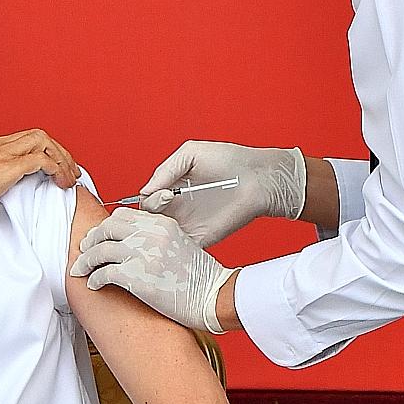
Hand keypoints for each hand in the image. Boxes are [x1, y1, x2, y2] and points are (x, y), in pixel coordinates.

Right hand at [0, 129, 80, 224]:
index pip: (20, 139)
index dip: (39, 151)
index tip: (48, 166)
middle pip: (36, 135)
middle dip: (57, 151)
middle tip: (67, 169)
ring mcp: (2, 153)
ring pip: (43, 141)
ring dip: (61, 158)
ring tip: (68, 176)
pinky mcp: (8, 166)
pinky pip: (42, 159)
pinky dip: (55, 168)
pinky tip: (59, 180)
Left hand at [70, 208, 235, 332]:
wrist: (212, 296)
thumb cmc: (200, 276)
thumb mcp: (179, 242)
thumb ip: (156, 236)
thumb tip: (130, 242)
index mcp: (160, 223)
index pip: (121, 215)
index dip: (105, 226)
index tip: (99, 236)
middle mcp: (149, 234)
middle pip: (106, 228)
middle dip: (90, 240)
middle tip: (84, 250)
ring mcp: (141, 254)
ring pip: (99, 250)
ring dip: (86, 261)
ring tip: (80, 270)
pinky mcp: (135, 277)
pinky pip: (103, 274)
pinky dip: (94, 280)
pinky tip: (93, 285)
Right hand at [138, 141, 305, 246]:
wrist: (258, 178)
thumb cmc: (230, 160)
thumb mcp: (191, 153)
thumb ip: (165, 170)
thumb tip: (144, 191)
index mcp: (171, 188)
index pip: (145, 201)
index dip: (146, 200)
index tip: (158, 195)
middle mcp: (177, 208)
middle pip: (148, 221)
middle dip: (148, 218)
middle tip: (165, 206)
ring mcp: (188, 225)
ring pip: (159, 237)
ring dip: (156, 235)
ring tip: (167, 223)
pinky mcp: (200, 239)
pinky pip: (179, 249)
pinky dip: (171, 247)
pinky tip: (175, 236)